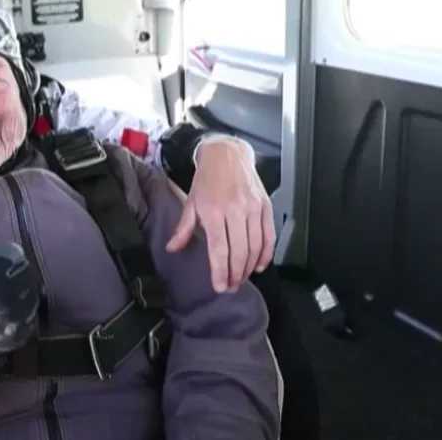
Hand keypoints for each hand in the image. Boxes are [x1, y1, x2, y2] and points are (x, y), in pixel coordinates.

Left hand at [167, 138, 274, 292]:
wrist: (227, 154)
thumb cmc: (207, 179)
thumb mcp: (191, 202)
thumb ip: (184, 229)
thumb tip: (172, 249)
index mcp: (213, 210)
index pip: (218, 249)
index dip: (220, 271)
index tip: (220, 287)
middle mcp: (235, 210)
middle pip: (239, 251)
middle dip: (235, 274)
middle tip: (232, 286)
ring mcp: (253, 208)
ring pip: (255, 246)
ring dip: (249, 267)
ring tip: (242, 278)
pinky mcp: (265, 206)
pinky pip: (269, 235)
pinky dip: (266, 253)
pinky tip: (259, 265)